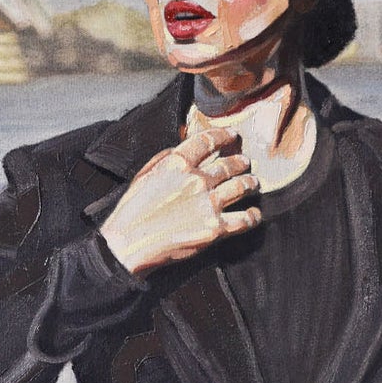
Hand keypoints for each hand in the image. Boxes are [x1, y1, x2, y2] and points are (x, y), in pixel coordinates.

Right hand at [99, 122, 260, 274]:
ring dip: (250, 183)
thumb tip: (183, 147)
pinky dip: (253, 216)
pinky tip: (254, 214)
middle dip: (240, 162)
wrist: (127, 246)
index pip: (209, 140)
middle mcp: (196, 180)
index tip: (233, 136)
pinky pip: (245, 219)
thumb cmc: (131, 213)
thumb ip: (165, 158)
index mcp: (177, 164)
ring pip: (242, 186)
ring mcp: (208, 204)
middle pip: (229, 164)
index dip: (225, 136)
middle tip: (245, 163)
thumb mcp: (143, 176)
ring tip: (252, 183)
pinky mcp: (215, 229)